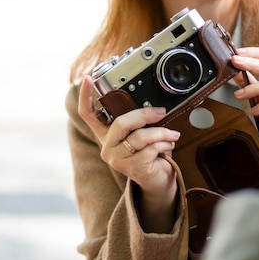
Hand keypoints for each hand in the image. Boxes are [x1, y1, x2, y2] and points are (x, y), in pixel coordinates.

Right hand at [77, 76, 180, 231]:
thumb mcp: (142, 134)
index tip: (88, 78)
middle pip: (121, 123)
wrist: (158, 181)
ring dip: (161, 133)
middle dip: (144, 115)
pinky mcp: (132, 168)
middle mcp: (108, 147)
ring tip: (172, 135)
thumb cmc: (151, 154)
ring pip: (140, 137)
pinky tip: (168, 147)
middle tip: (160, 112)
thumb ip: (139, 122)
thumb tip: (153, 106)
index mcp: (107, 135)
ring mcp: (118, 159)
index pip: (88, 114)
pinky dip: (164, 144)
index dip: (86, 96)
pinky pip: (150, 149)